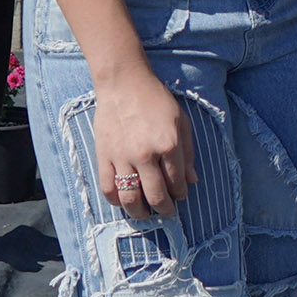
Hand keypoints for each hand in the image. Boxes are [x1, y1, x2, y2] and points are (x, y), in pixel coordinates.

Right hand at [91, 68, 193, 216]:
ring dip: (140, 212)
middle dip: (165, 209)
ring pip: (131, 198)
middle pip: (156, 196)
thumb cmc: (156, 99)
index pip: (177, 183)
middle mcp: (146, 155)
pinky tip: (124, 201)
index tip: (179, 196)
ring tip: (145, 213)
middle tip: (166, 211)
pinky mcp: (103, 156)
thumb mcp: (182, 121)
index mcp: (168, 145)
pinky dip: (116, 201)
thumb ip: (188, 153)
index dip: (180, 194)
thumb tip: (192, 181)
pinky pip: (108, 188)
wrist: (124, 83)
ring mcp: (122, 157)